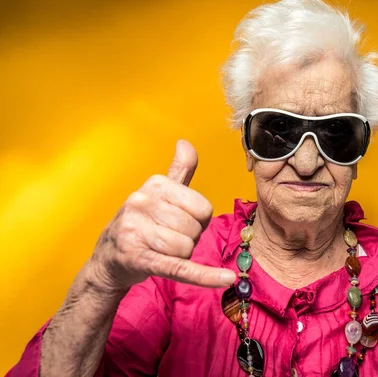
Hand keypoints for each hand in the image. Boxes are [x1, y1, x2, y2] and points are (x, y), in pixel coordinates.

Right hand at [87, 140, 235, 290]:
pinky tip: (226, 279)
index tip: (179, 222)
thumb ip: (179, 170)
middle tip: (167, 240)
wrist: (108, 259)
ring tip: (161, 251)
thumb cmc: (141, 224)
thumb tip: (185, 143)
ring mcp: (136, 230)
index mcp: (154, 185)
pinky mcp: (137, 258)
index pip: (203, 208)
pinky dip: (206, 276)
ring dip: (181, 256)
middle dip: (188, 239)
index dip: (198, 221)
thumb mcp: (158, 193)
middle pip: (195, 229)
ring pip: (187, 248)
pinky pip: (181, 268)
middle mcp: (142, 202)